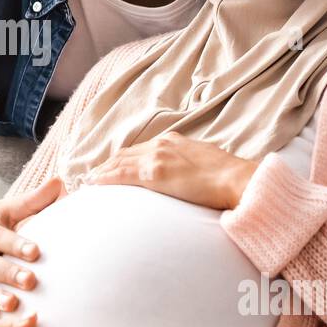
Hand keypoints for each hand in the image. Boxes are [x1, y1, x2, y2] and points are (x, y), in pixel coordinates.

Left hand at [82, 132, 259, 209]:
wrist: (238, 180)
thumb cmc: (228, 178)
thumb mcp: (204, 163)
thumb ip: (188, 166)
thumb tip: (184, 178)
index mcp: (174, 142)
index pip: (140, 150)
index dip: (123, 160)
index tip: (112, 168)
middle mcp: (162, 144)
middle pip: (126, 154)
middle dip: (108, 165)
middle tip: (93, 176)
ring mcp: (157, 157)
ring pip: (119, 162)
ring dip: (102, 172)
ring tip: (89, 182)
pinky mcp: (155, 172)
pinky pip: (122, 174)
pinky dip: (105, 178)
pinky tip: (93, 184)